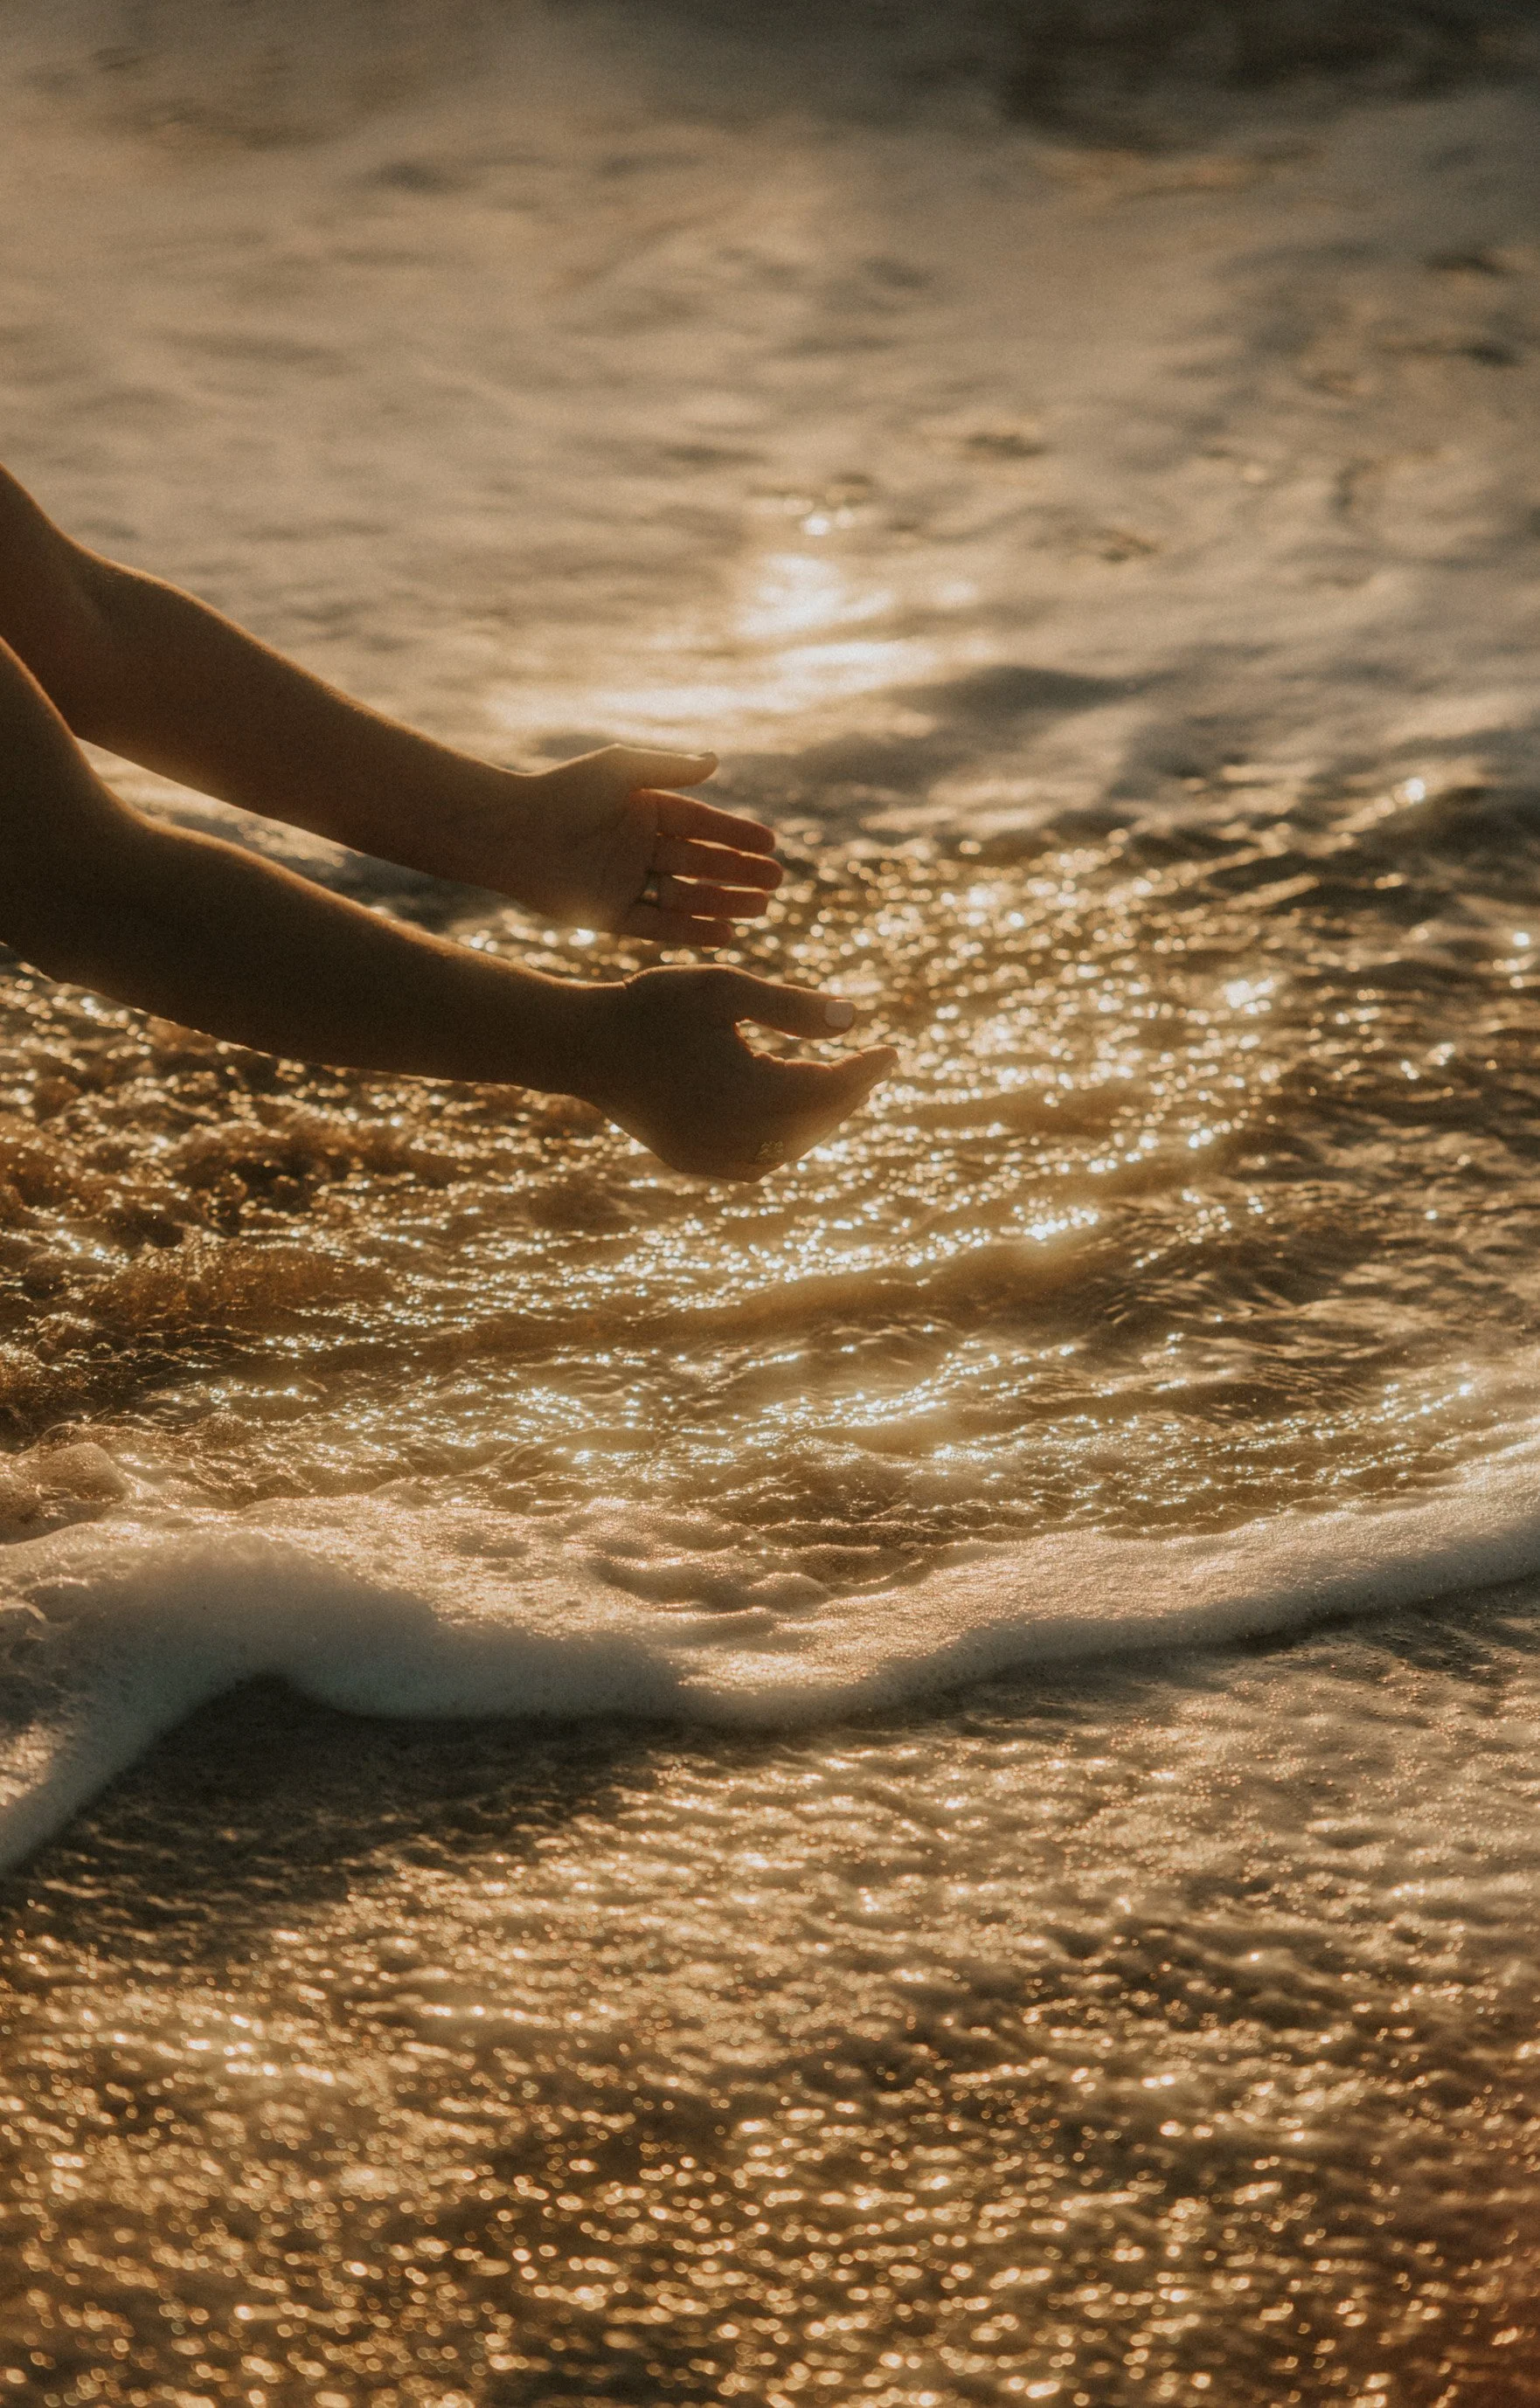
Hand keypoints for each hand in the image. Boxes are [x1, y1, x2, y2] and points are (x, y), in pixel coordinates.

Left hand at [468, 745, 782, 943]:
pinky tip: (725, 934)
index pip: (701, 825)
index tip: (771, 844)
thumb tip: (716, 762)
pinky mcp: (611, 916)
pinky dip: (691, 931)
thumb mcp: (621, 771)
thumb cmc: (563, 792)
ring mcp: (627, 883)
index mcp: (644, 811)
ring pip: (686, 897)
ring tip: (761, 909)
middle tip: (776, 881)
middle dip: (738, 873)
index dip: (736, 835)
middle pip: (700, 864)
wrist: (512, 832)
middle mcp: (639, 848)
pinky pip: (659, 926)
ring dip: (723, 903)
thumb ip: (669, 770)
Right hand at [584, 966, 897, 1179]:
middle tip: (871, 1066)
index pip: (827, 1093)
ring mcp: (708, 1158)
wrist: (582, 1043)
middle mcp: (730, 1139)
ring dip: (814, 1119)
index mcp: (744, 1096)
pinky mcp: (691, 1162)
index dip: (864, 1073)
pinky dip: (779, 1138)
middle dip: (844, 1096)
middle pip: (812, 1126)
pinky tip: (789, 1113)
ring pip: (786, 1150)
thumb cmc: (653, 1006)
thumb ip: (792, 1007)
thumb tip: (855, 1019)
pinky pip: (754, 1161)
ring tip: (837, 1084)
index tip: (893, 1050)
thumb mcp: (725, 989)